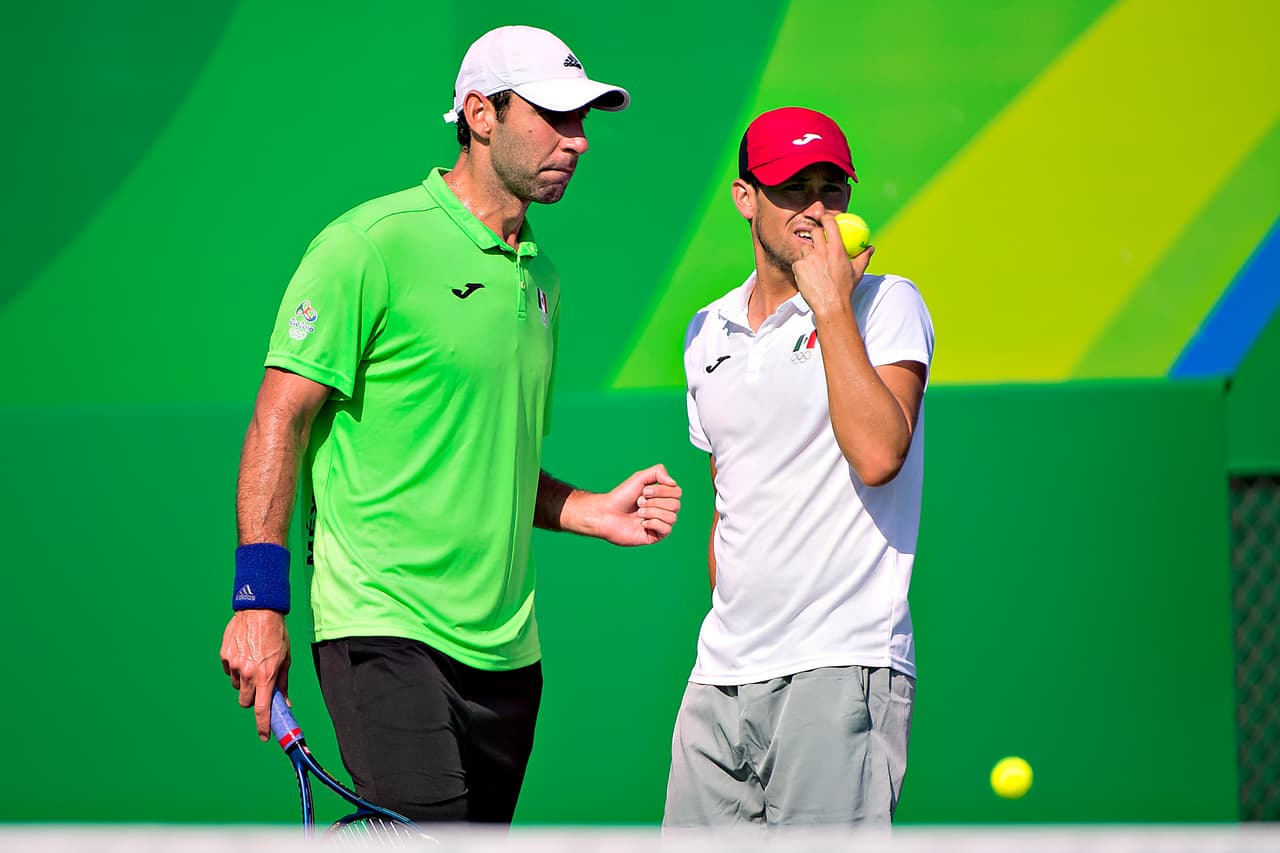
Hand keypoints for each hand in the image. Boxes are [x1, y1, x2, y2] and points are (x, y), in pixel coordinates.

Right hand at [220, 609, 290, 740]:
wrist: (259, 610)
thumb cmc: (276, 633)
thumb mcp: (286, 658)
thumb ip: (283, 682)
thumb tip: (285, 702)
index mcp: (266, 675)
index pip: (262, 709)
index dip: (262, 725)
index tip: (264, 736)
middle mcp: (248, 673)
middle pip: (246, 701)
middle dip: (253, 698)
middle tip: (259, 685)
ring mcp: (234, 665)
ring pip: (237, 686)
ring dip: (244, 681)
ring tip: (253, 662)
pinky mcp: (224, 656)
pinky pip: (229, 671)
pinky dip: (235, 668)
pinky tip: (244, 653)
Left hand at [593, 464, 681, 545]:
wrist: (606, 513)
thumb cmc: (621, 496)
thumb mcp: (640, 477)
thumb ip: (658, 472)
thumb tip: (673, 483)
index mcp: (663, 497)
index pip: (677, 492)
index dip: (662, 491)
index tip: (645, 491)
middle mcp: (663, 510)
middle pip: (676, 505)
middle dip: (655, 502)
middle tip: (639, 502)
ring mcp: (660, 524)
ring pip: (672, 517)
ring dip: (652, 512)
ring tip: (639, 512)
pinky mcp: (655, 536)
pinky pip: (666, 529)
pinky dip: (653, 523)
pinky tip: (642, 523)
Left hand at [792, 214, 873, 317]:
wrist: (830, 306)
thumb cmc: (845, 290)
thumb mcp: (857, 272)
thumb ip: (863, 257)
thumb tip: (871, 247)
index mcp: (837, 249)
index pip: (829, 224)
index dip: (826, 218)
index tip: (825, 218)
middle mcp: (822, 251)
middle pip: (814, 232)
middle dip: (816, 234)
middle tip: (818, 240)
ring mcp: (809, 259)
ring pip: (805, 247)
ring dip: (808, 252)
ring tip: (814, 263)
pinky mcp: (799, 268)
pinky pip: (798, 262)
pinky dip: (802, 266)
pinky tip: (808, 274)